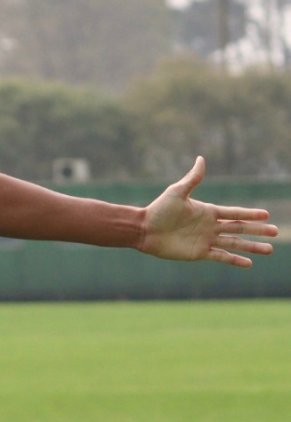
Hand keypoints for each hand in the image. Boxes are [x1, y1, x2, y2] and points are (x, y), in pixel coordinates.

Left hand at [139, 157, 278, 266]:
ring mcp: (206, 240)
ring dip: (251, 247)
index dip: (250, 214)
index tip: (266, 214)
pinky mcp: (199, 253)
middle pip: (239, 228)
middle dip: (257, 230)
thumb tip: (201, 159)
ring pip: (235, 243)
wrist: (144, 230)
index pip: (235, 213)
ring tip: (269, 249)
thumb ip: (193, 179)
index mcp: (208, 211)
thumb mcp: (177, 192)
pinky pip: (221, 256)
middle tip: (276, 232)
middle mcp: (210, 226)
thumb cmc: (159, 209)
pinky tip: (249, 263)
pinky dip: (235, 260)